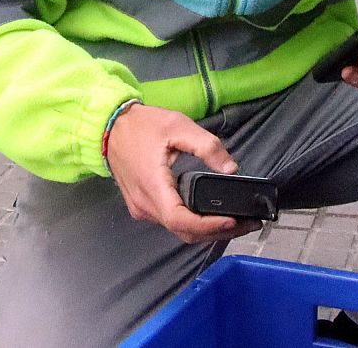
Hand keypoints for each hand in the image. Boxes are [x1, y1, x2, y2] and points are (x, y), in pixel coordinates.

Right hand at [106, 104, 263, 244]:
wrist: (109, 126)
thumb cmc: (142, 125)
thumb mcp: (178, 125)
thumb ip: (207, 146)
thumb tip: (231, 168)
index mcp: (152, 186)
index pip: (181, 221)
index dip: (209, 225)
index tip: (233, 220)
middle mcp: (144, 205)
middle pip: (183, 231)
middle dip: (217, 231)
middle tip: (247, 223)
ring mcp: (141, 208)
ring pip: (177, 230)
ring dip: (206, 229)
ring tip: (236, 220)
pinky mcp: (142, 206)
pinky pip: (170, 222)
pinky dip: (193, 223)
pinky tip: (211, 215)